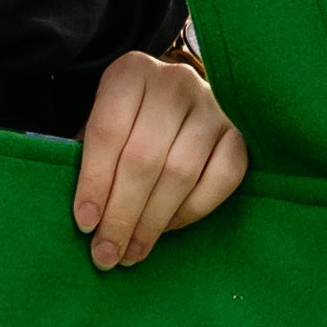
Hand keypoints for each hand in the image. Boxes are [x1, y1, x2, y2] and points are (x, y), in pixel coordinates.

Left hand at [74, 41, 249, 273]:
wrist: (179, 96)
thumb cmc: (132, 117)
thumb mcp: (105, 120)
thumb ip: (93, 158)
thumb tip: (88, 218)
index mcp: (130, 72)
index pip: (107, 132)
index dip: (95, 182)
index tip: (85, 223)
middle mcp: (173, 81)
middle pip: (143, 158)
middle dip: (122, 214)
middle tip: (106, 253)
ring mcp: (212, 104)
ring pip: (180, 173)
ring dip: (153, 221)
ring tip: (132, 251)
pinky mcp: (240, 130)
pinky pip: (222, 179)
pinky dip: (193, 210)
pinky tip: (169, 228)